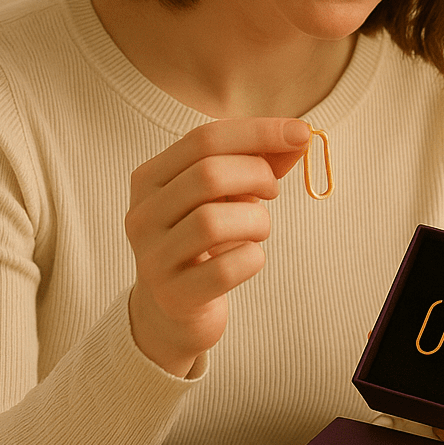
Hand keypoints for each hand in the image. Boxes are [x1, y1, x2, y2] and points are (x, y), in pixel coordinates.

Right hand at [125, 118, 310, 375]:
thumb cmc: (204, 242)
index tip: (301, 133)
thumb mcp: (225, 195)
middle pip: (208, 175)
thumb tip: (298, 136)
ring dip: (256, 220)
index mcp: (149, 178)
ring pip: (213, 222)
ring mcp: (153, 257)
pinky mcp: (174, 296)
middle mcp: (142, 215)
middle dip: (257, 176)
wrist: (174, 312)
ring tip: (259, 228)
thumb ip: (258, 162)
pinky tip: (249, 258)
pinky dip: (252, 258)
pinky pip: (224, 269)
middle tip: (272, 191)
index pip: (203, 139)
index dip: (258, 132)